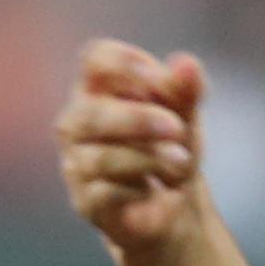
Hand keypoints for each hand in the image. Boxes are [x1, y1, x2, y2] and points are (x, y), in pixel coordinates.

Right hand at [56, 39, 207, 251]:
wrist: (172, 204)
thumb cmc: (169, 147)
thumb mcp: (185, 116)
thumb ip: (186, 90)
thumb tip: (188, 64)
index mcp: (97, 89)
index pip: (95, 60)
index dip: (127, 63)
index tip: (159, 80)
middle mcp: (77, 122)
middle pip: (91, 112)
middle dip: (139, 119)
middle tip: (177, 128)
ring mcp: (76, 163)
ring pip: (101, 157)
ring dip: (148, 158)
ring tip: (181, 162)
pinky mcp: (86, 202)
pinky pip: (106, 193)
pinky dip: (138, 191)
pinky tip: (155, 192)